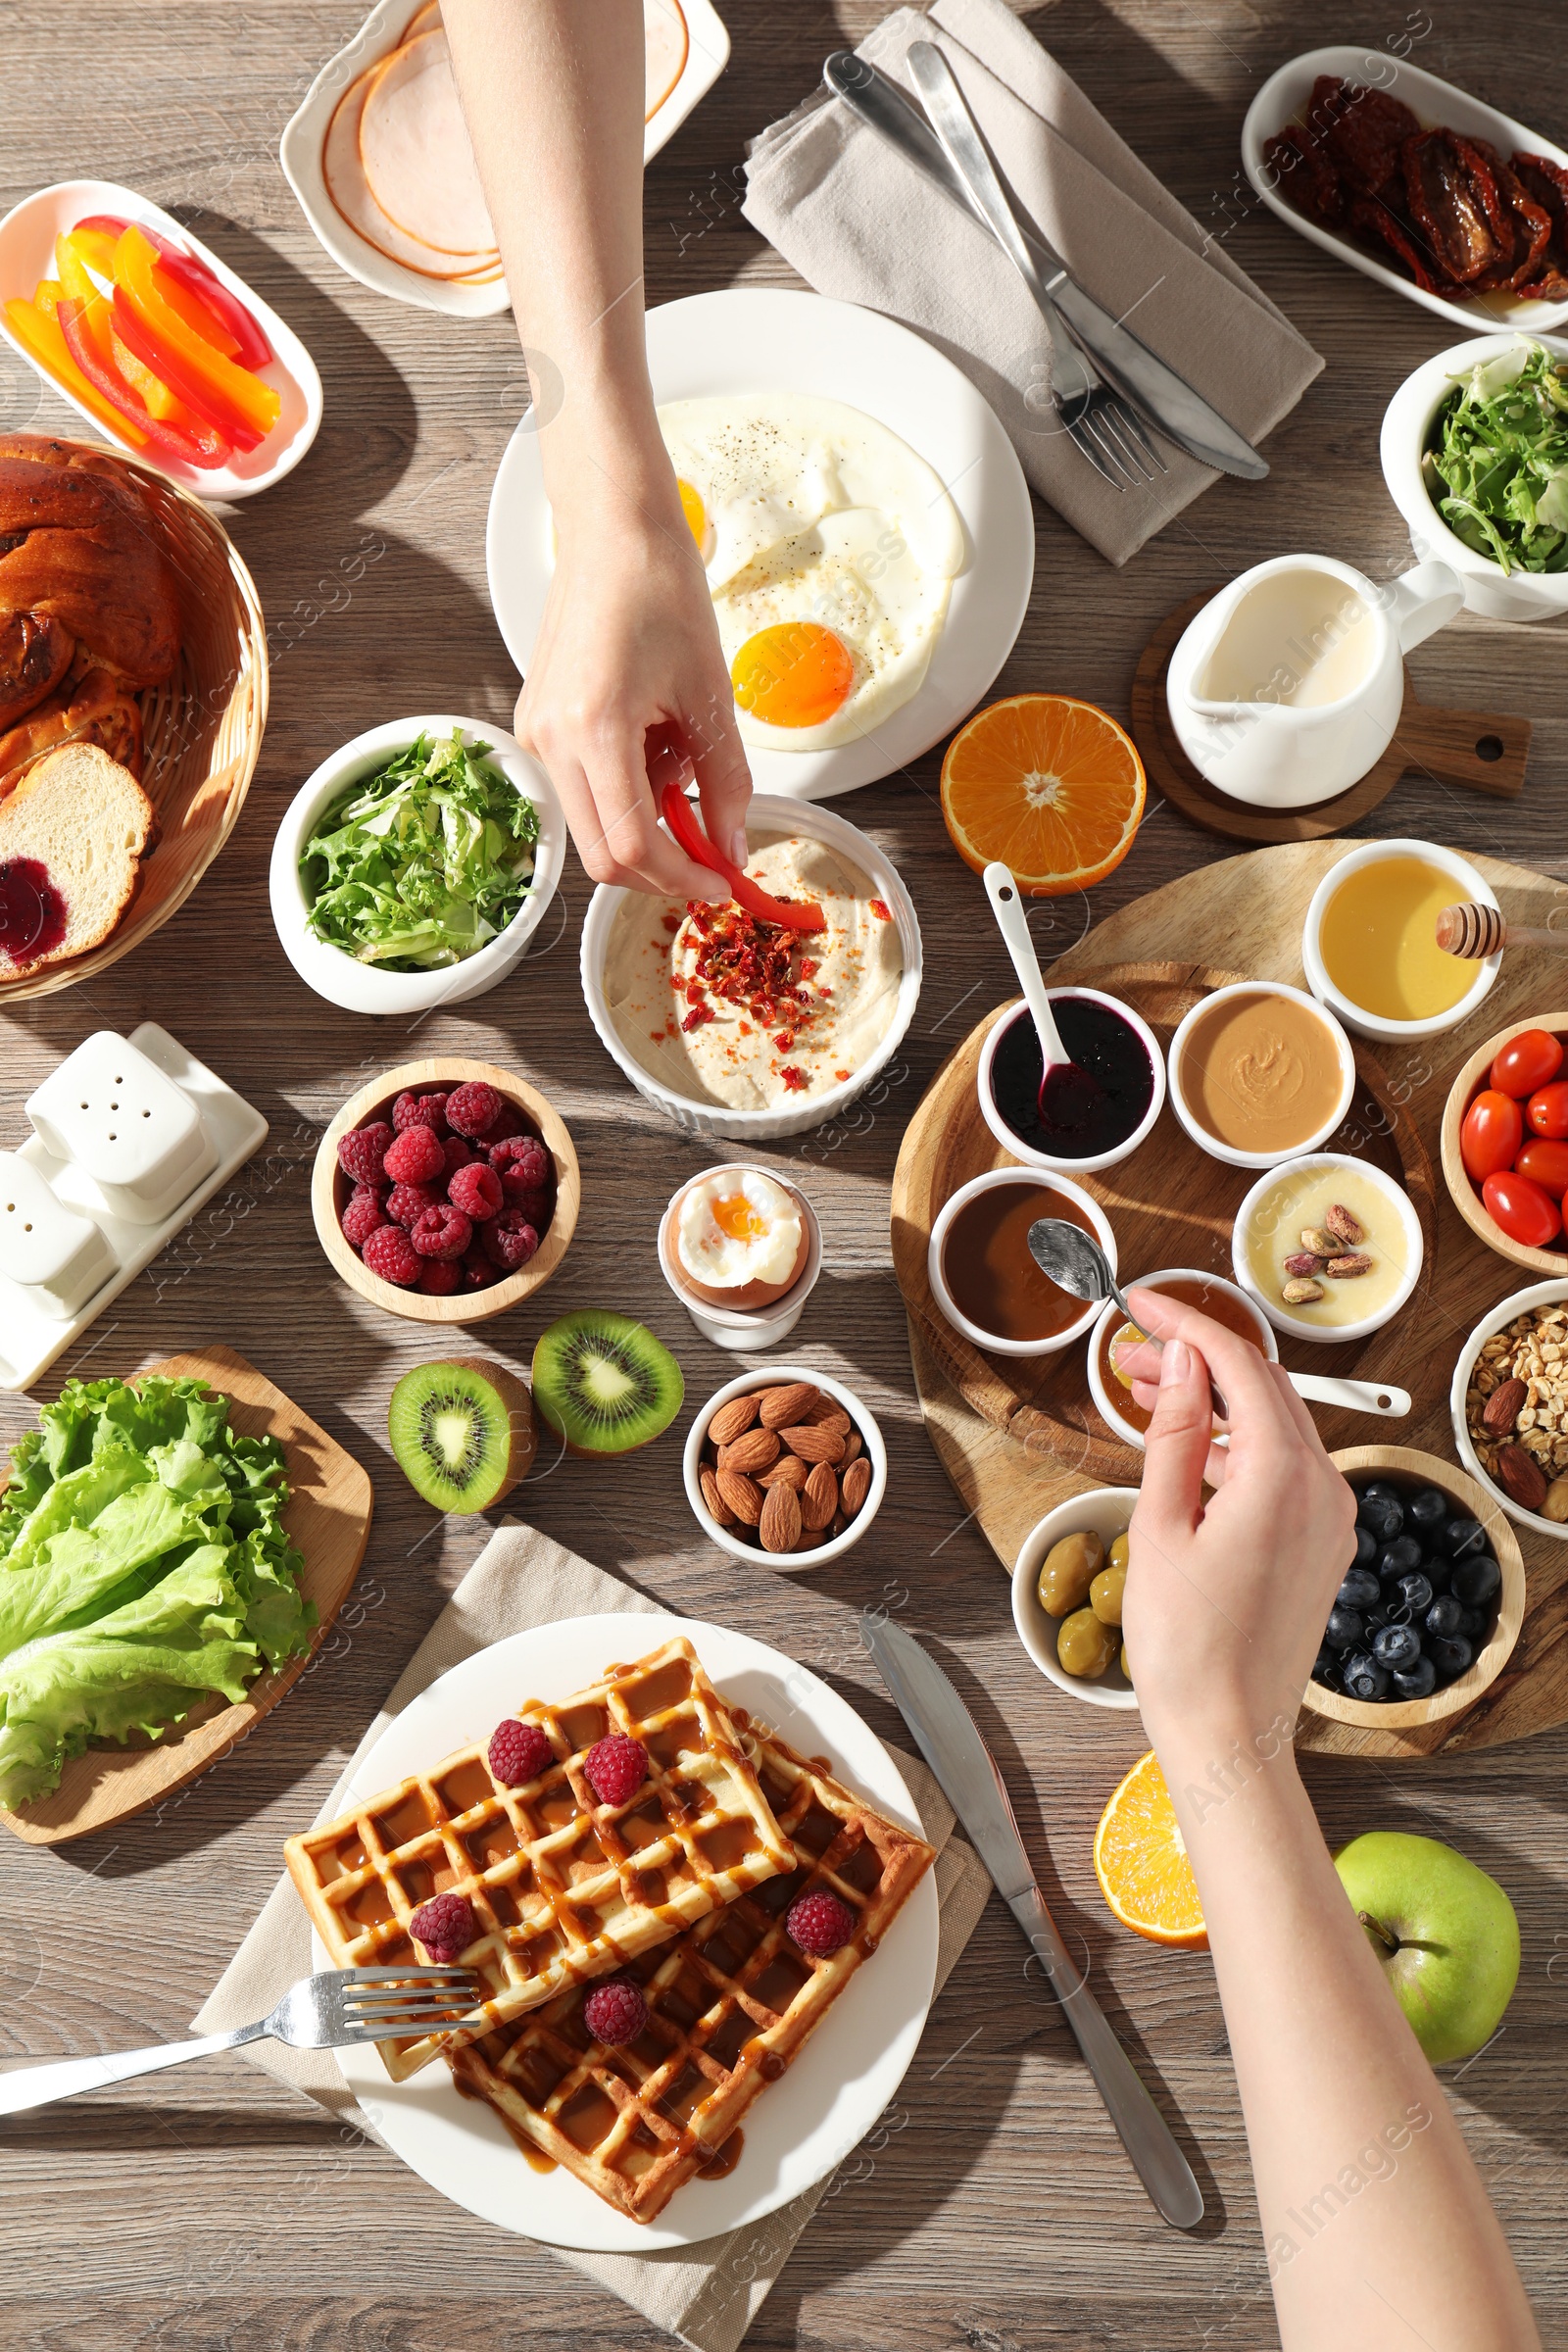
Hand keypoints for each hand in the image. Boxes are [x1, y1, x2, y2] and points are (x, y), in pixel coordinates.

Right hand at [516, 487, 750, 897]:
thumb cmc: (660, 590)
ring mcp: (535, 733)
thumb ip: (725, 782)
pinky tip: (654, 736)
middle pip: (603, 855)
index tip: (720, 884)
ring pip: (594, 824)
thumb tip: (731, 848)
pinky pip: (582, 787)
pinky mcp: (536, 725)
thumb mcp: (710, 695)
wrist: (613, 531)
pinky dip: (627, 785)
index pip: (631, 847)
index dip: (680, 879)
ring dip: (646, 817)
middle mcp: (549, 739)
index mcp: (593, 729)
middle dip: (663, 866)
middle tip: (713, 854)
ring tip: (681, 753)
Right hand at [1118, 1290, 1356, 1746]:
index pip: (1239, 1364)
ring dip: (1215, 1401)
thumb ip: (1174, 1431)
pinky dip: (1235, 1446)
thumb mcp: (1160, 1524)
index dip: (1186, 1323)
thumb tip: (1182, 1361)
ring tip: (1146, 1391)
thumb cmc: (1187, 1647)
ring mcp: (1330, 1518)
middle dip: (1198, 1357)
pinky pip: (1283, 1469)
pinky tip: (1186, 1448)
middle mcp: (1324, 1487)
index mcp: (1284, 1475)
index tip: (1140, 1304)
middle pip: (1263, 1388)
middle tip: (1131, 1348)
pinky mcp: (1323, 1544)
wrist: (1230, 1732)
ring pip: (1274, 1426)